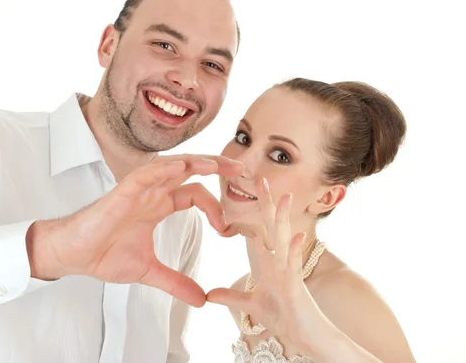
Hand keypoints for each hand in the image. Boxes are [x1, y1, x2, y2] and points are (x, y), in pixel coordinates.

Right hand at [28, 154, 242, 306]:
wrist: (73, 256)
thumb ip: (175, 281)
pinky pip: (144, 174)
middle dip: (216, 167)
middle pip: (189, 171)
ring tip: (217, 165)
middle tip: (242, 170)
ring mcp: (137, 190)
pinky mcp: (121, 193)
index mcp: (158, 206)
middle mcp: (151, 193)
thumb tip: (201, 299)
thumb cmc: (104, 255)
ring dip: (195, 163)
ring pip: (170, 166)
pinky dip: (162, 168)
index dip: (215, 206)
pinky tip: (179, 167)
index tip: (227, 230)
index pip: (194, 194)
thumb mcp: (149, 271)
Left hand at [207, 177, 323, 344]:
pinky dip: (295, 251)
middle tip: (261, 180)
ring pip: (286, 240)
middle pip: (273, 227)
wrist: (309, 338)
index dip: (253, 212)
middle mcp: (282, 262)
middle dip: (268, 204)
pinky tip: (297, 236)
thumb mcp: (251, 306)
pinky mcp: (297, 286)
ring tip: (283, 197)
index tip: (245, 193)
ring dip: (284, 219)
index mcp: (272, 263)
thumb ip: (231, 297)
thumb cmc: (286, 318)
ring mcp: (291, 272)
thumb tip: (208, 294)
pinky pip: (295, 266)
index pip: (261, 231)